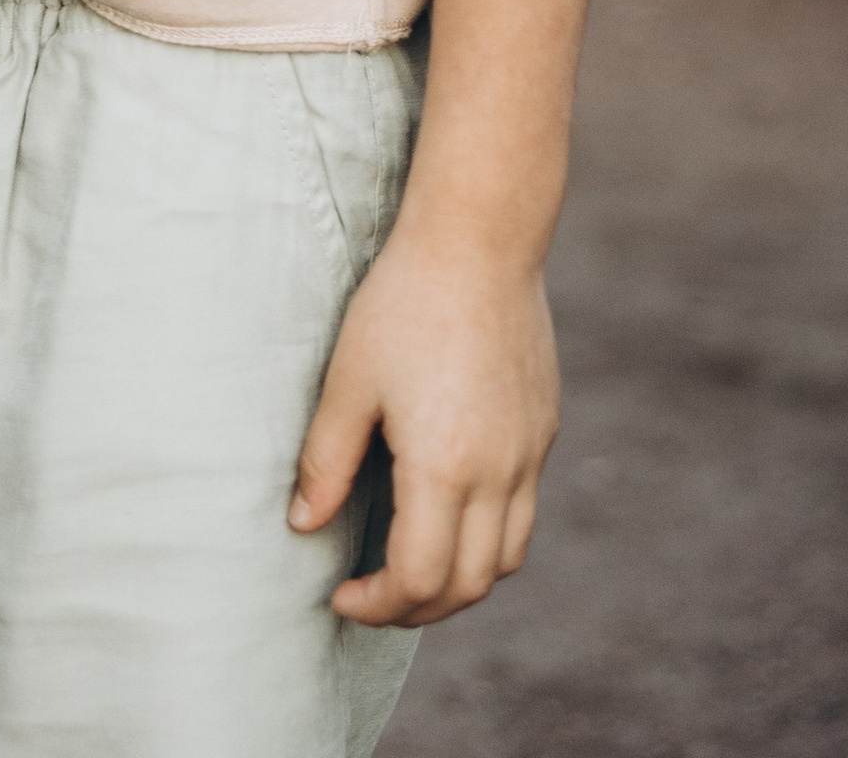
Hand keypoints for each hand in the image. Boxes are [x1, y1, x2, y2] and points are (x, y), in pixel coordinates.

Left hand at [289, 225, 559, 626]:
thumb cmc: (403, 302)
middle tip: (371, 595)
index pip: (419, 579)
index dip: (376, 605)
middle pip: (469, 587)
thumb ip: (325, 462)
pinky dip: (487, 538)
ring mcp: (529, 453)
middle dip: (416, 609)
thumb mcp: (348, 380)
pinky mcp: (543, 429)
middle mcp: (498, 472)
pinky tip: (448, 510)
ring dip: (459, 583)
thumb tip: (304, 523)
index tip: (341, 595)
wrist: (479, 239)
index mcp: (445, 466)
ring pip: (505, 559)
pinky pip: (523, 512)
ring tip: (411, 566)